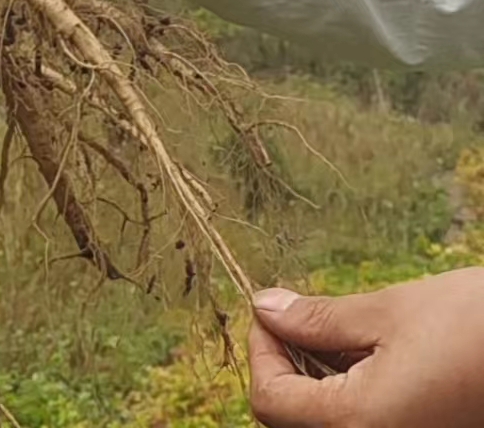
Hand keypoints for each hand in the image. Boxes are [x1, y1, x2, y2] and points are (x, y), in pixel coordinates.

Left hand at [249, 270, 483, 427]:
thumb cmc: (477, 328)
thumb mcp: (388, 313)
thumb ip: (318, 319)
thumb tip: (266, 309)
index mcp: (359, 426)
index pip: (269, 401)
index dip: (261, 350)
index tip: (271, 309)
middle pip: (294, 423)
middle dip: (288, 369)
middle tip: (299, 319)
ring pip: (329, 426)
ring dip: (319, 385)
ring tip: (337, 334)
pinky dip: (354, 400)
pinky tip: (368, 360)